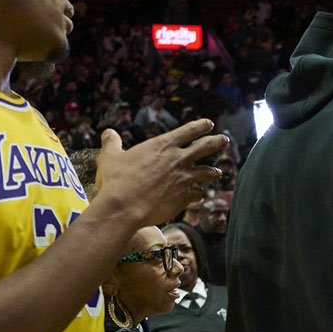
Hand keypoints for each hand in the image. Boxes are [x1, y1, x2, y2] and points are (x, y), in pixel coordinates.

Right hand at [94, 120, 226, 225]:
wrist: (124, 207)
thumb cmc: (116, 180)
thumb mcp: (110, 157)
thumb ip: (112, 143)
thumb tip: (108, 132)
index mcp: (163, 145)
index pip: (188, 130)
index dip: (200, 126)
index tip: (209, 123)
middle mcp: (178, 159)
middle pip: (205, 147)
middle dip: (217, 142)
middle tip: (225, 140)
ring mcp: (184, 179)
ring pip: (207, 172)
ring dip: (213, 172)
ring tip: (218, 172)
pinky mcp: (185, 197)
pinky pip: (198, 193)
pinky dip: (199, 194)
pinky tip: (200, 195)